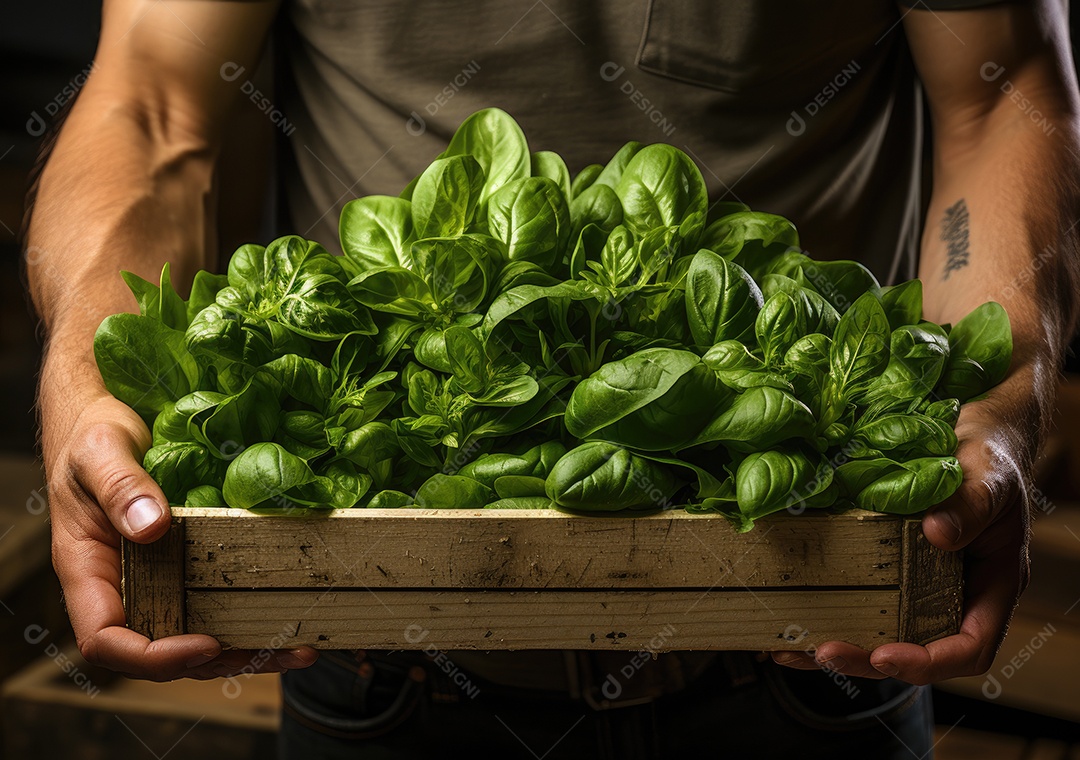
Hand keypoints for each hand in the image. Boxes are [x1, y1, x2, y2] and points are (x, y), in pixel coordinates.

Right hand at [45, 389, 318, 680]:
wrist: (98, 419)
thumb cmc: (89, 436)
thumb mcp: (100, 452)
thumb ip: (121, 488)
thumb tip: (152, 528)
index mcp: (87, 571)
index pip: (106, 641)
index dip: (153, 657)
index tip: (204, 643)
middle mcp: (120, 586)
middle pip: (161, 650)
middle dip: (219, 661)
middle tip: (279, 652)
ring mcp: (152, 578)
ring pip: (191, 635)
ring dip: (243, 649)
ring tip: (299, 650)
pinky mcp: (181, 564)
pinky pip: (209, 601)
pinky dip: (245, 615)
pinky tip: (289, 615)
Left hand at [772, 379, 1033, 684]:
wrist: (970, 428)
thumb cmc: (991, 453)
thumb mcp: (990, 475)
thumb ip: (971, 504)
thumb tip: (937, 534)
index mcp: (988, 585)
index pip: (968, 646)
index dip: (929, 661)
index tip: (885, 655)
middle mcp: (952, 592)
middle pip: (914, 648)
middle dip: (866, 658)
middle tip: (821, 652)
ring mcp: (918, 581)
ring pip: (881, 631)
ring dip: (838, 643)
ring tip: (791, 648)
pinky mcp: (887, 563)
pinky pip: (859, 596)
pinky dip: (826, 609)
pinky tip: (788, 614)